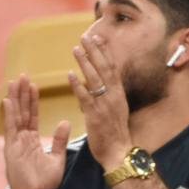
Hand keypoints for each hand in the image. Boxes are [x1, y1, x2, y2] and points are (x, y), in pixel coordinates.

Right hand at [1, 77, 70, 188]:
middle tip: (23, 76)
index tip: (34, 85)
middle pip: (22, 111)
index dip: (32, 100)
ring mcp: (15, 142)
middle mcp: (22, 138)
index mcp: (32, 139)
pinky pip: (10, 129)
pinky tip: (8, 101)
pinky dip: (9, 115)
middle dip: (22, 94)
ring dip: (15, 99)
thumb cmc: (44, 183)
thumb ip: (60, 140)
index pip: (32, 115)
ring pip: (15, 116)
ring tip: (15, 82)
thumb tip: (65, 122)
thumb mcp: (57, 158)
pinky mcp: (11, 149)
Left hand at [69, 34, 132, 171]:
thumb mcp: (116, 110)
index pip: (113, 68)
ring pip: (95, 80)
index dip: (105, 52)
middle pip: (105, 69)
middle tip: (85, 36)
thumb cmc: (115, 134)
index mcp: (119, 95)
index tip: (98, 37)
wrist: (119, 153)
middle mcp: (113, 97)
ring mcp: (105, 106)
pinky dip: (78, 85)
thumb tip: (100, 83)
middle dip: (95, 51)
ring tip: (76, 49)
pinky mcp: (96, 116)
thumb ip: (108, 96)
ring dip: (85, 63)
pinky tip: (70, 75)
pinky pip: (86, 98)